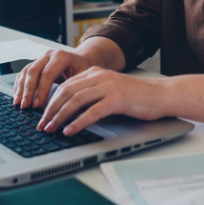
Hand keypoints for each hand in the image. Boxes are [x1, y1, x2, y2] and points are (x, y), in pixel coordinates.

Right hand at [12, 49, 93, 109]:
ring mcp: (41, 59)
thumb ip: (75, 90)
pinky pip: (23, 73)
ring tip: (18, 103)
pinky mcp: (36, 64)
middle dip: (28, 91)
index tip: (37, 105)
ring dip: (21, 89)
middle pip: (33, 72)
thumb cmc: (83, 70)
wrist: (81, 60)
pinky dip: (19, 85)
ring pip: (26, 72)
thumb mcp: (84, 78)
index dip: (41, 90)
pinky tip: (17, 96)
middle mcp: (49, 55)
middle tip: (25, 106)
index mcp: (61, 56)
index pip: (47, 74)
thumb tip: (67, 109)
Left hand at [36, 67, 168, 135]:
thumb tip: (70, 114)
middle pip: (66, 92)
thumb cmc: (137, 97)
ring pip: (76, 100)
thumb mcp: (109, 92)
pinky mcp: (118, 99)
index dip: (50, 101)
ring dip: (60, 116)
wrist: (162, 95)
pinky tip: (70, 131)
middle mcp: (99, 76)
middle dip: (51, 110)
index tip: (42, 116)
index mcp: (95, 73)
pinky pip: (92, 111)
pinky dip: (78, 122)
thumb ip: (91, 97)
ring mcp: (108, 87)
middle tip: (42, 125)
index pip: (65, 85)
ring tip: (51, 129)